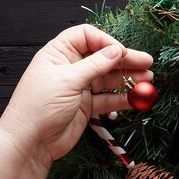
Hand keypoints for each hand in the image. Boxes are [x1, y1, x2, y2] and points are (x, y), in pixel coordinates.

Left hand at [0, 24, 153, 163]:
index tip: (122, 52)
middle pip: (103, 58)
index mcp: (59, 54)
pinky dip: (123, 99)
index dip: (106, 42)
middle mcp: (70, 68)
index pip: (86, 37)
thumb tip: (116, 51)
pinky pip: (108, 99)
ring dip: (128, 79)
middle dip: (125, 60)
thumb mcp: (68, 81)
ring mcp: (79, 87)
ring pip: (109, 79)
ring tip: (148, 81)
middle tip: (147, 62)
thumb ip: (95, 65)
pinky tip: (137, 98)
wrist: (30, 141)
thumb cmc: (39, 106)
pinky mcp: (86, 106)